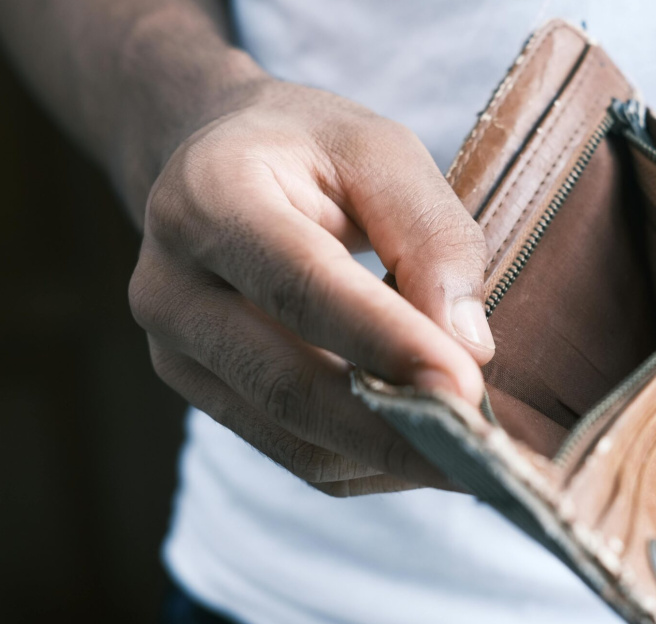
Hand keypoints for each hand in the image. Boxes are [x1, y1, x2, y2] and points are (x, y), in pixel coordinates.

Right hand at [129, 79, 494, 495]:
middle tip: (484, 451)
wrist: (215, 164)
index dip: (386, 343)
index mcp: (211, 196)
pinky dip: (368, 462)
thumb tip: (469, 347)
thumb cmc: (310, 150)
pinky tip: (423, 444)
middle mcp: (172, 284)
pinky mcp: (201, 395)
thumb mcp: (382, 151)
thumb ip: (431, 235)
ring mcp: (175, 351)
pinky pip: (294, 455)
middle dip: (394, 428)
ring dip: (389, 456)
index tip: (466, 388)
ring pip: (293, 438)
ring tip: (470, 453)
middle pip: (287, 384)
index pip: (302, 286)